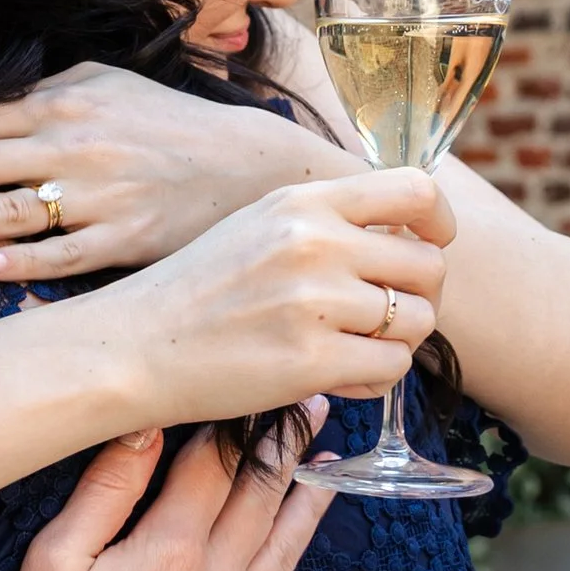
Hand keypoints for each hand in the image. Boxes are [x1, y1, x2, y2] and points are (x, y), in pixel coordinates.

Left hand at [0, 57, 350, 277]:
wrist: (257, 170)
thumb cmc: (170, 129)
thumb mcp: (105, 89)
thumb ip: (37, 94)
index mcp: (61, 101)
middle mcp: (72, 143)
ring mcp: (98, 195)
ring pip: (6, 207)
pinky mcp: (124, 240)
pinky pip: (59, 256)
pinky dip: (14, 262)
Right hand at [0, 422, 350, 570]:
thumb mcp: (55, 560)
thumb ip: (106, 491)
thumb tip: (147, 426)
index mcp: (169, 549)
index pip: (215, 468)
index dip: (240, 422)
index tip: (264, 385)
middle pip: (259, 503)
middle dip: (286, 449)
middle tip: (313, 407)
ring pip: (283, 559)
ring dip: (309, 511)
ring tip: (333, 472)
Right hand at [106, 171, 452, 420]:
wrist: (131, 347)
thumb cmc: (194, 291)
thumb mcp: (256, 225)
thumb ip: (325, 221)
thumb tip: (404, 234)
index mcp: (303, 202)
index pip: (417, 191)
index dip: (439, 224)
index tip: (428, 246)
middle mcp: (314, 244)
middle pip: (428, 267)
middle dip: (417, 297)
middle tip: (382, 316)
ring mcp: (314, 302)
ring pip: (416, 322)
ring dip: (395, 342)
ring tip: (352, 348)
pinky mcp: (311, 362)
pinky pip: (391, 369)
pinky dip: (374, 378)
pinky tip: (337, 375)